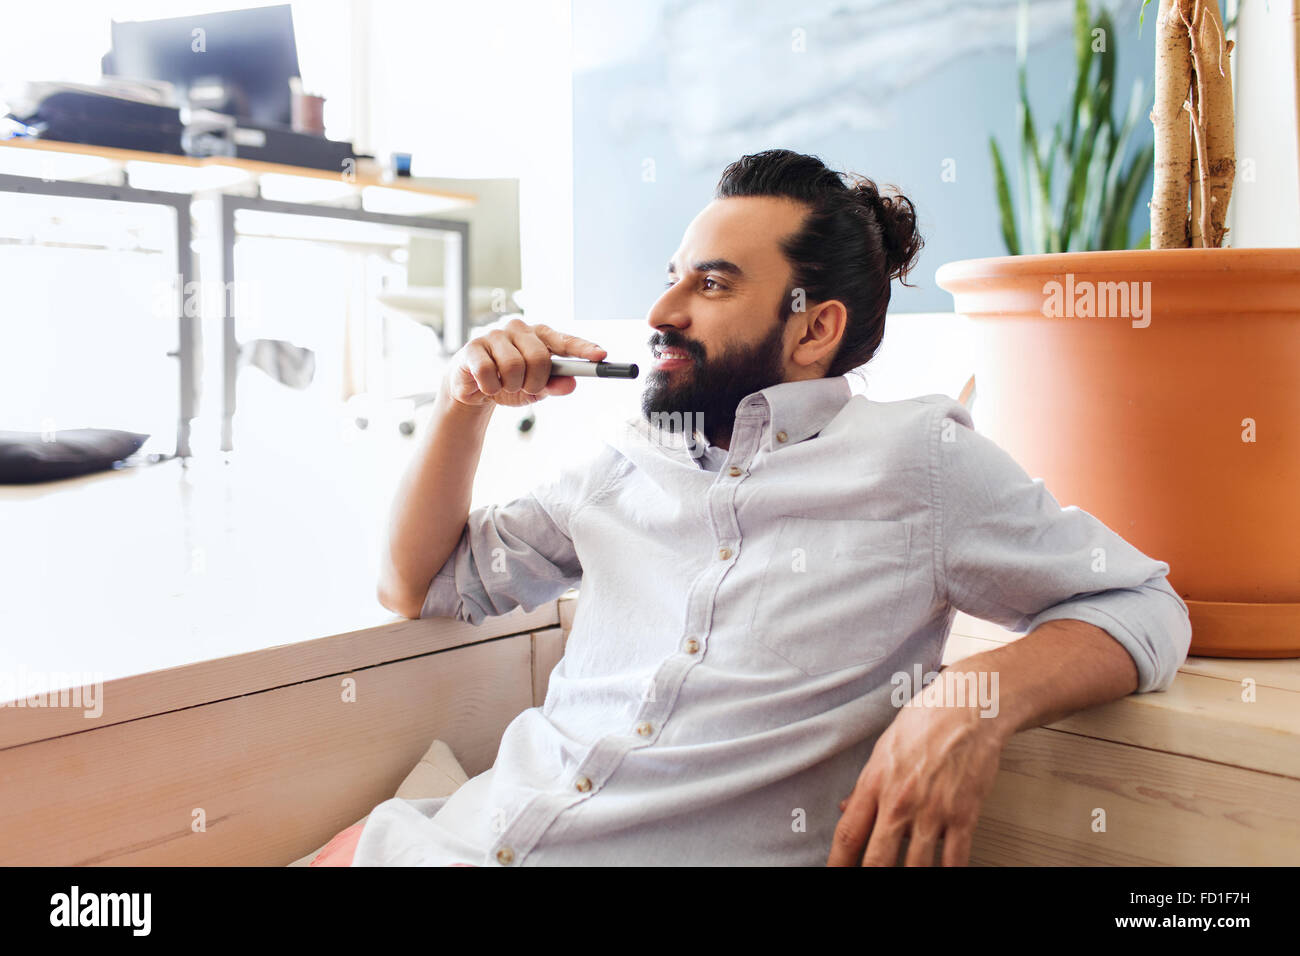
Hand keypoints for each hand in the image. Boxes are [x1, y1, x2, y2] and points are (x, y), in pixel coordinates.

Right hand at [448, 317, 606, 408]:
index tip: (601, 356)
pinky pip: (488, 373)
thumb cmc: (508, 383)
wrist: (472, 390)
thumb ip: (554, 385)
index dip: (583, 348)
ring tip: (504, 385)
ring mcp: (495, 335)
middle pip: (540, 357)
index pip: (565, 341)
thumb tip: (571, 384)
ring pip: (514, 367)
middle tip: (526, 387)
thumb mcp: (536, 389)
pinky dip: (490, 388)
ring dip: (511, 386)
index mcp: (539, 336)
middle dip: (535, 381)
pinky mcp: (473, 346)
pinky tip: (486, 385)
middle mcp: (518, 329)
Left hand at [827, 694, 1005, 865]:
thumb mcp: (883, 748)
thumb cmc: (926, 721)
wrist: (968, 707)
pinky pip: (954, 860)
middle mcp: (899, 801)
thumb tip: (846, 809)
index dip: (837, 864)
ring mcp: (932, 811)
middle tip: (866, 884)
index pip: (848, 835)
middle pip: (876, 860)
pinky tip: (942, 875)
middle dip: (869, 878)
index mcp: (875, 784)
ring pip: (915, 867)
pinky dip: (948, 873)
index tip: (834, 875)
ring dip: (910, 878)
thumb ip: (865, 784)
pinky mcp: (963, 815)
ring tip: (905, 880)